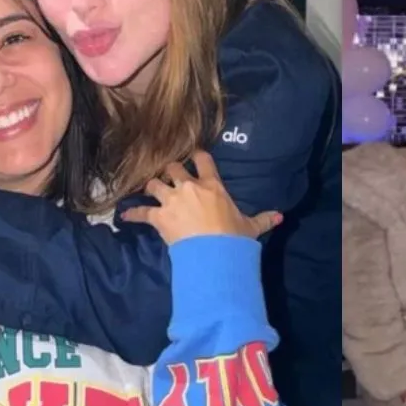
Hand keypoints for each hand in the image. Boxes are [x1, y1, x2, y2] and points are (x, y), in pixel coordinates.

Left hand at [120, 152, 280, 242]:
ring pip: (155, 184)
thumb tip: (281, 216)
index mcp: (213, 185)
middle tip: (169, 176)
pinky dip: (133, 213)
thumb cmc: (233, 237)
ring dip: (152, 187)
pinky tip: (125, 216)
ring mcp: (172, 200)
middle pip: (173, 168)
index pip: (203, 160)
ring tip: (149, 190)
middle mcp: (190, 187)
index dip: (197, 154)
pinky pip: (141, 211)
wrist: (214, 252)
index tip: (193, 153)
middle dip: (170, 171)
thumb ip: (264, 218)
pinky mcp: (159, 216)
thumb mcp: (250, 227)